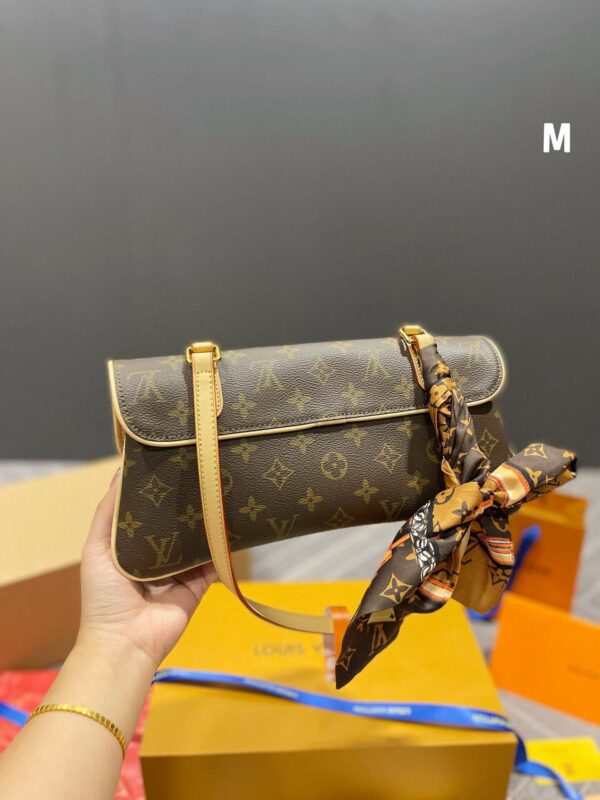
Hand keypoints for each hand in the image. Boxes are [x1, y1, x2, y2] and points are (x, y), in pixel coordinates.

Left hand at [78, 470, 215, 668]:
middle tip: (200, 473)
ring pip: (197, 540)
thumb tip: (120, 472)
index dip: (157, 492)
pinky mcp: (198, 583)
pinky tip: (230, 522)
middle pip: (175, 524)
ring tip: (218, 491)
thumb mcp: (96, 549)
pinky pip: (213, 561)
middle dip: (185, 504)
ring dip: (205, 521)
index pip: (148, 513)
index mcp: (131, 547)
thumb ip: (107, 514)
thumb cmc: (104, 596)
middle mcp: (157, 556)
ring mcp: (180, 570)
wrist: (125, 641)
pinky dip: (221, 545)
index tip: (170, 462)